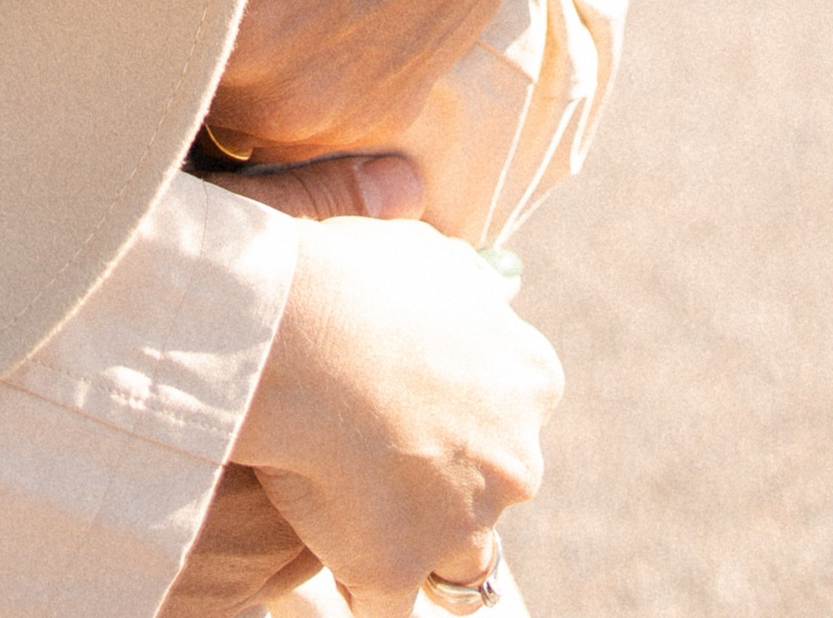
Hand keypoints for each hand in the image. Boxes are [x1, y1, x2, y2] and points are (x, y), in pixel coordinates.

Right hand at [230, 212, 559, 609]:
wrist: (302, 333)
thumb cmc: (356, 277)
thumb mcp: (424, 249)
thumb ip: (458, 274)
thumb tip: (473, 265)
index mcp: (530, 376)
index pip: (516, 411)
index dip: (465, 412)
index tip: (420, 405)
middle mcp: (516, 458)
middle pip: (496, 486)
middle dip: (452, 482)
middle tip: (385, 458)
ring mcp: (462, 524)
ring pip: (458, 559)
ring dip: (419, 544)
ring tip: (362, 520)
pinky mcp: (399, 572)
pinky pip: (387, 606)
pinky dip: (364, 590)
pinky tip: (330, 560)